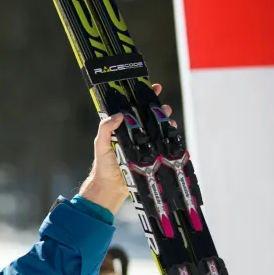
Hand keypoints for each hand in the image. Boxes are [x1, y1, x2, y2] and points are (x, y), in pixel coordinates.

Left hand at [79, 82, 175, 214]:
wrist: (111, 187)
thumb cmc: (103, 165)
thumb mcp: (101, 144)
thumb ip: (106, 128)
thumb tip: (120, 114)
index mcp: (122, 128)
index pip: (133, 108)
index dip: (143, 97)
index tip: (154, 87)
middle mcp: (134, 134)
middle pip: (150, 117)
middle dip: (159, 109)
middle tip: (164, 107)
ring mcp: (144, 144)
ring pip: (158, 128)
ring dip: (166, 122)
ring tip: (168, 120)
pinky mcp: (152, 155)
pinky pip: (163, 143)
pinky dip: (170, 137)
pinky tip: (172, 133)